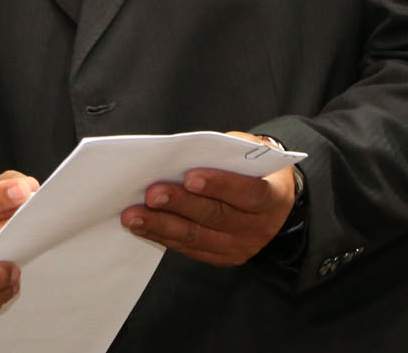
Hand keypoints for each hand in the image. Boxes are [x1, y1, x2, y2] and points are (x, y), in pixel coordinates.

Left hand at [120, 131, 295, 267]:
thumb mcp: (248, 151)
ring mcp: (240, 246)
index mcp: (273, 196)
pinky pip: (190, 249)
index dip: (219, 185)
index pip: (247, 192)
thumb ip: (222, 154)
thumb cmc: (253, 166)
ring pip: (197, 237)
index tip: (190, 177)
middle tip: (151, 195)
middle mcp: (259, 227)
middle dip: (179, 205)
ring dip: (162, 225)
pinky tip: (142, 227)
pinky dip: (164, 237)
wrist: (271, 194)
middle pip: (216, 216)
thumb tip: (179, 156)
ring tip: (134, 215)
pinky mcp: (223, 257)